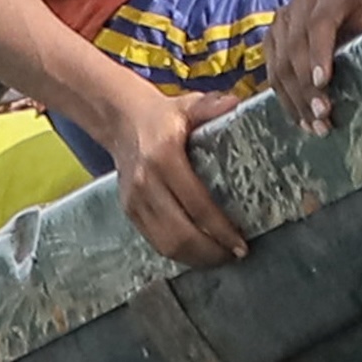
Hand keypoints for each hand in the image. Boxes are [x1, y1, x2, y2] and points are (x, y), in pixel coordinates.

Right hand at [107, 87, 250, 267]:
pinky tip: (197, 252)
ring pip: (165, 243)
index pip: (197, 204)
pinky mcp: (129, 210)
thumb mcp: (187, 105)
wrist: (120, 119)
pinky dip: (178, 252)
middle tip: (234, 254)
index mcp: (164, 157)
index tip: (241, 243)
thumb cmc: (163, 115)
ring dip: (195, 257)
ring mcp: (134, 200)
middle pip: (180, 233)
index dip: (220, 229)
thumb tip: (237, 105)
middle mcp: (146, 182)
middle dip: (210, 251)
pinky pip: (154, 241)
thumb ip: (211, 105)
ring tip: (219, 257)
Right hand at [266, 0, 361, 130]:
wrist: (337, 2)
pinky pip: (272, 73)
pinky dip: (285, 99)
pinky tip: (300, 120)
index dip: (318, 52)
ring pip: (280, 65)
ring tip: (314, 125)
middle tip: (323, 115)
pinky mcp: (270, 40)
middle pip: (296, 49)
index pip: (319, 24)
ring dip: (295, 99)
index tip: (322, 81)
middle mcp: (298, 6)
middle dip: (307, 86)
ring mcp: (280, 23)